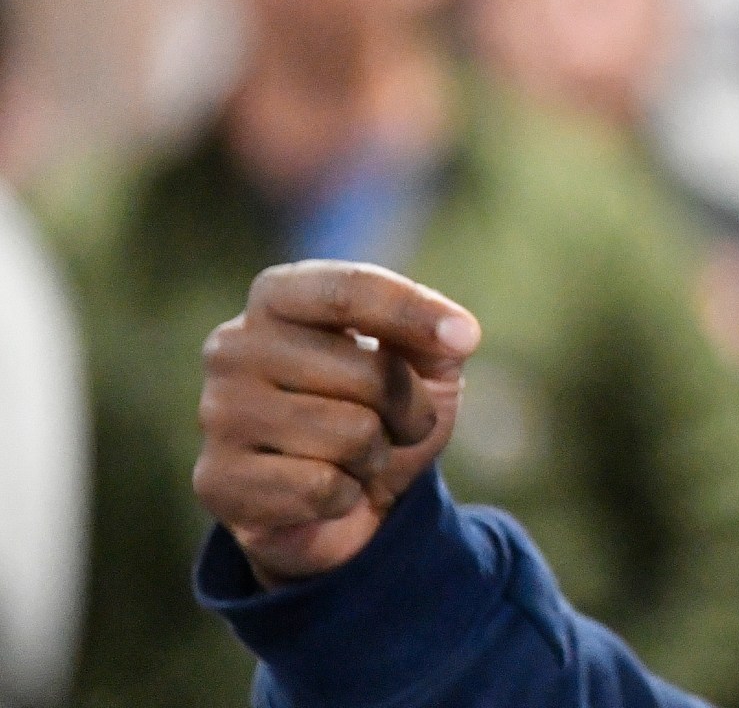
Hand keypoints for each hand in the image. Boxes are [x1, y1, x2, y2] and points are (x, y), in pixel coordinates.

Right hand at [194, 261, 482, 586]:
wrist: (343, 505)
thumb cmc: (380, 414)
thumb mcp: (423, 365)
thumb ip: (437, 336)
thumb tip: (459, 335)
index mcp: (278, 297)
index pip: (348, 289)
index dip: (414, 312)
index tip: (466, 338)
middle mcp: (233, 345)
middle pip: (366, 370)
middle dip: (408, 408)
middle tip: (397, 425)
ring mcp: (217, 412)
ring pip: (351, 434)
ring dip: (376, 456)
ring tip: (356, 457)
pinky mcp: (217, 479)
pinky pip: (323, 488)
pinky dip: (346, 496)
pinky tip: (326, 492)